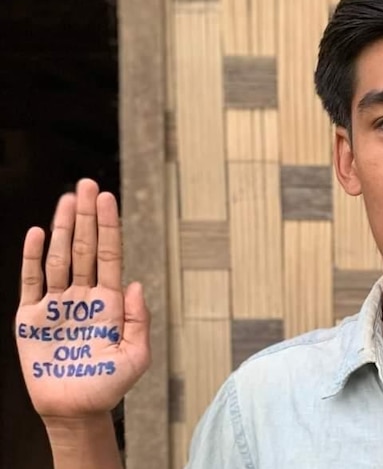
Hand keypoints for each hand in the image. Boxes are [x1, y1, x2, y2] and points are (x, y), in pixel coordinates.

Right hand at [15, 178, 150, 420]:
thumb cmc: (109, 384)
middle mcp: (84, 296)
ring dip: (61, 228)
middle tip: (86, 184)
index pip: (109, 255)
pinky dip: (32, 257)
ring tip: (67, 199)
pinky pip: (31, 281)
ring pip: (59, 257)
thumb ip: (139, 320)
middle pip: (84, 248)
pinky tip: (37, 233)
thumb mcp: (137, 355)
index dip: (108, 226)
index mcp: (111, 302)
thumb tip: (137, 284)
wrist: (76, 410)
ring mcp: (57, 304)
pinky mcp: (32, 318)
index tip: (107, 198)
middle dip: (85, 216)